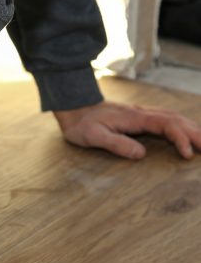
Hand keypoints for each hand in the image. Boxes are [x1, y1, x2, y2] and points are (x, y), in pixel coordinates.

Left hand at [54, 101, 200, 159]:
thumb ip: (117, 144)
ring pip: (173, 118)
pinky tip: (185, 131)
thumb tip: (141, 154)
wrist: (73, 107)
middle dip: (195, 133)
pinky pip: (165, 119)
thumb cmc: (81, 125)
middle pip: (175, 120)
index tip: (187, 154)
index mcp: (134, 118)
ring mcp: (141, 113)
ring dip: (190, 128)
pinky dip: (179, 125)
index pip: (166, 126)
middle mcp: (141, 113)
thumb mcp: (94, 137)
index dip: (180, 139)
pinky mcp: (137, 117)